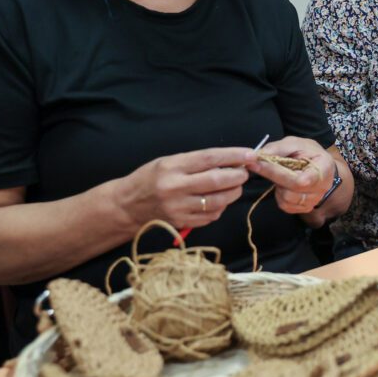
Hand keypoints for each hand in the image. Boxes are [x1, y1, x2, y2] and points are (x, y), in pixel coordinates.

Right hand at [116, 148, 250, 229]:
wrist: (127, 205)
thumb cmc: (150, 178)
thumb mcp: (169, 161)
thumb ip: (197, 162)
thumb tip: (231, 161)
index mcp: (172, 167)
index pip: (210, 158)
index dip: (234, 156)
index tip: (250, 154)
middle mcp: (175, 188)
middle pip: (218, 181)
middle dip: (238, 176)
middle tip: (244, 172)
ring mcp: (179, 207)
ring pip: (218, 201)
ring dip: (233, 193)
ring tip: (234, 186)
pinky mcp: (182, 222)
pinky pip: (211, 216)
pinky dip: (221, 207)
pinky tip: (218, 200)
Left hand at [246, 136, 335, 214]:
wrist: (317, 164)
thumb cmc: (307, 152)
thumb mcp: (294, 143)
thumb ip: (278, 148)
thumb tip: (257, 155)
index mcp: (324, 167)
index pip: (304, 179)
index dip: (282, 175)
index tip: (259, 164)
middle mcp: (322, 187)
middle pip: (292, 190)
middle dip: (273, 176)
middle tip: (257, 164)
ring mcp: (315, 200)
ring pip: (287, 199)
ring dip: (278, 186)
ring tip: (280, 174)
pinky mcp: (305, 208)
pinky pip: (285, 206)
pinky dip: (279, 195)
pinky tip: (284, 185)